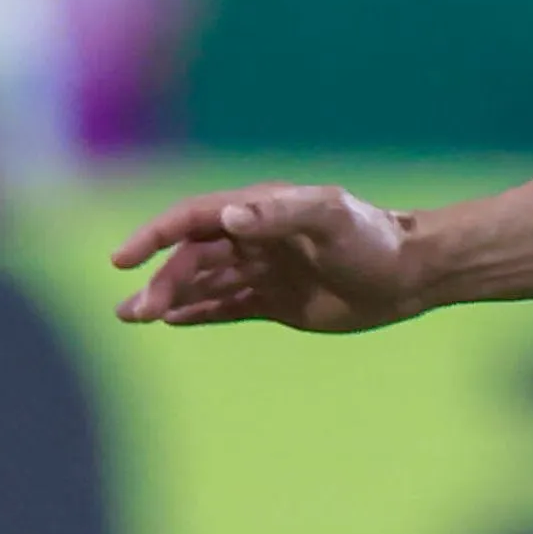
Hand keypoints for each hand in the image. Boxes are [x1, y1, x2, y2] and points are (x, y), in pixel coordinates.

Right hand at [111, 182, 418, 330]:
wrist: (410, 275)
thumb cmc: (373, 239)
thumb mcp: (332, 218)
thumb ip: (281, 214)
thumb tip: (229, 218)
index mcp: (261, 211)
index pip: (193, 218)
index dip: (154, 234)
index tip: (122, 258)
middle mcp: (255, 238)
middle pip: (192, 257)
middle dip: (159, 281)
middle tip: (135, 313)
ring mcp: (263, 270)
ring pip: (203, 283)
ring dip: (169, 298)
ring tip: (136, 318)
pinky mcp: (276, 301)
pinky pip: (226, 306)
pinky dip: (198, 313)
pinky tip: (172, 322)